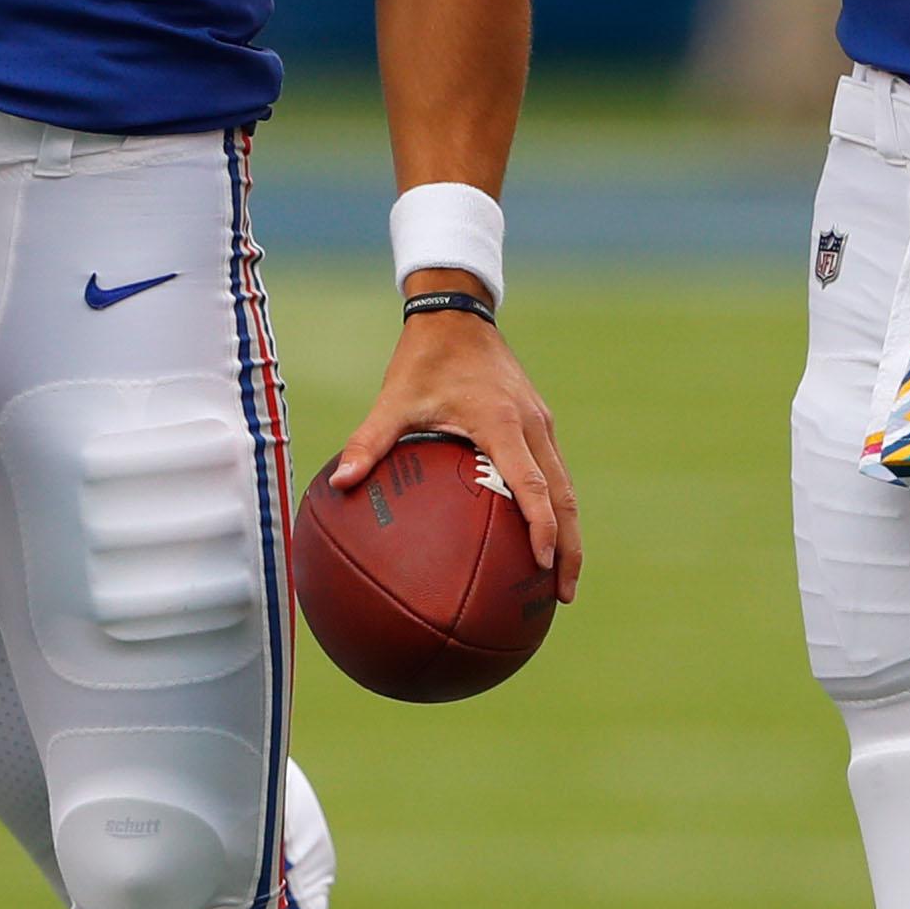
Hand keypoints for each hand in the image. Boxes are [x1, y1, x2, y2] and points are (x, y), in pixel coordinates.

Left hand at [331, 303, 580, 600]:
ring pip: (566, 485)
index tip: (542, 565)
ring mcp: (539, 423)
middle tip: (563, 595)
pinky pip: (554, 471)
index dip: (541, 527)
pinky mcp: (538, 421)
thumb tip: (340, 482)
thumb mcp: (393, 399)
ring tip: (559, 579)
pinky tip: (540, 534)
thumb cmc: (423, 358)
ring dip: (568, 531)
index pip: (532, 484)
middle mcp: (530, 425)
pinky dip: (554, 506)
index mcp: (501, 423)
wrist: (457, 313)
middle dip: (569, 547)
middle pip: (565, 496)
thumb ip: (369, 441)